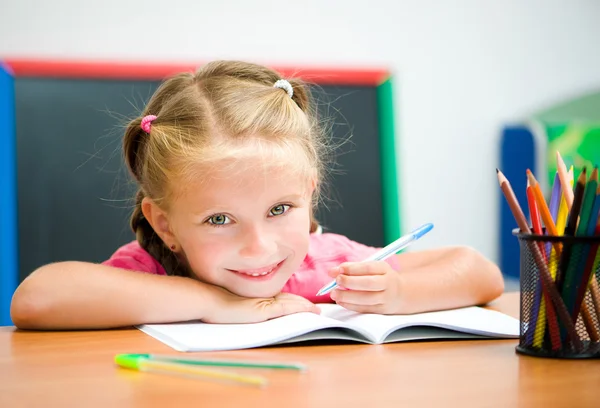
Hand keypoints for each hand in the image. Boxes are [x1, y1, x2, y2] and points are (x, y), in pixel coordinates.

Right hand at [202, 285, 319, 323]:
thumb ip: (242, 306)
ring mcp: (264, 302)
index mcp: (255, 296)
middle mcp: (262, 297)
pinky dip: (302, 309)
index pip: (279, 298)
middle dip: (302, 303)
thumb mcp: (231, 305)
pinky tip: (312, 311)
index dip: (293, 301)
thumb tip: (245, 310)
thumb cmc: (213, 304)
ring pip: (291, 304)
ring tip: (317, 311)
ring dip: (305, 307)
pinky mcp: (264, 309)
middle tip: (316, 308)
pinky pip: (288, 309)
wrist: (207, 301)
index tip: (303, 304)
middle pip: (288, 300)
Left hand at [328, 261, 402, 313]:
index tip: (339, 269)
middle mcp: (387, 284)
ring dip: (347, 296)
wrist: (400, 294)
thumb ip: (352, 268)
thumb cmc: (380, 278)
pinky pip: (364, 309)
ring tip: (334, 293)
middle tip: (337, 280)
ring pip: (366, 299)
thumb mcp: (372, 268)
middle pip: (368, 283)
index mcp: (384, 269)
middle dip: (350, 282)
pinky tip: (340, 301)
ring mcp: (385, 298)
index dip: (352, 268)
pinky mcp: (380, 310)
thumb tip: (332, 271)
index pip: (368, 268)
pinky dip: (350, 305)